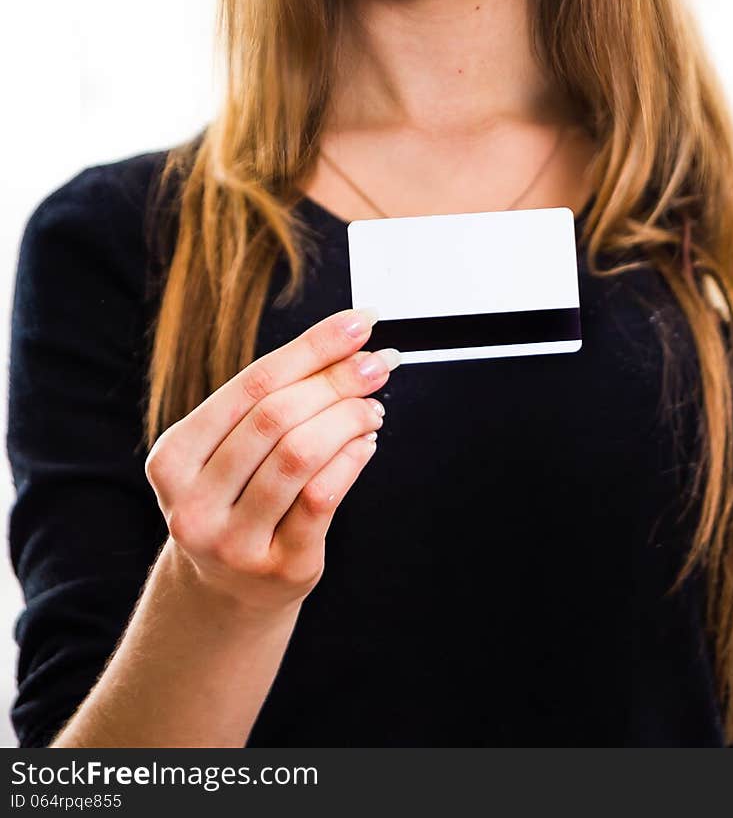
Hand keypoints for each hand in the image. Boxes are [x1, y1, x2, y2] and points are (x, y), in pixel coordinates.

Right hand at [145, 306, 395, 618]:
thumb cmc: (237, 500)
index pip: (251, 384)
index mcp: (174, 457)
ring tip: (371, 406)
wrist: (227, 591)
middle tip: (376, 363)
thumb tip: (349, 342)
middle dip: (336, 380)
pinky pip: (323, 497)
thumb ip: (273, 399)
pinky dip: (352, 458)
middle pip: (275, 416)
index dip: (311, 347)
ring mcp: (233, 541)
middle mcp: (193, 502)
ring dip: (348, 418)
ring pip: (299, 454)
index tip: (359, 322)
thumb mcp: (230, 451)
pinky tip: (366, 442)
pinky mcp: (278, 567)